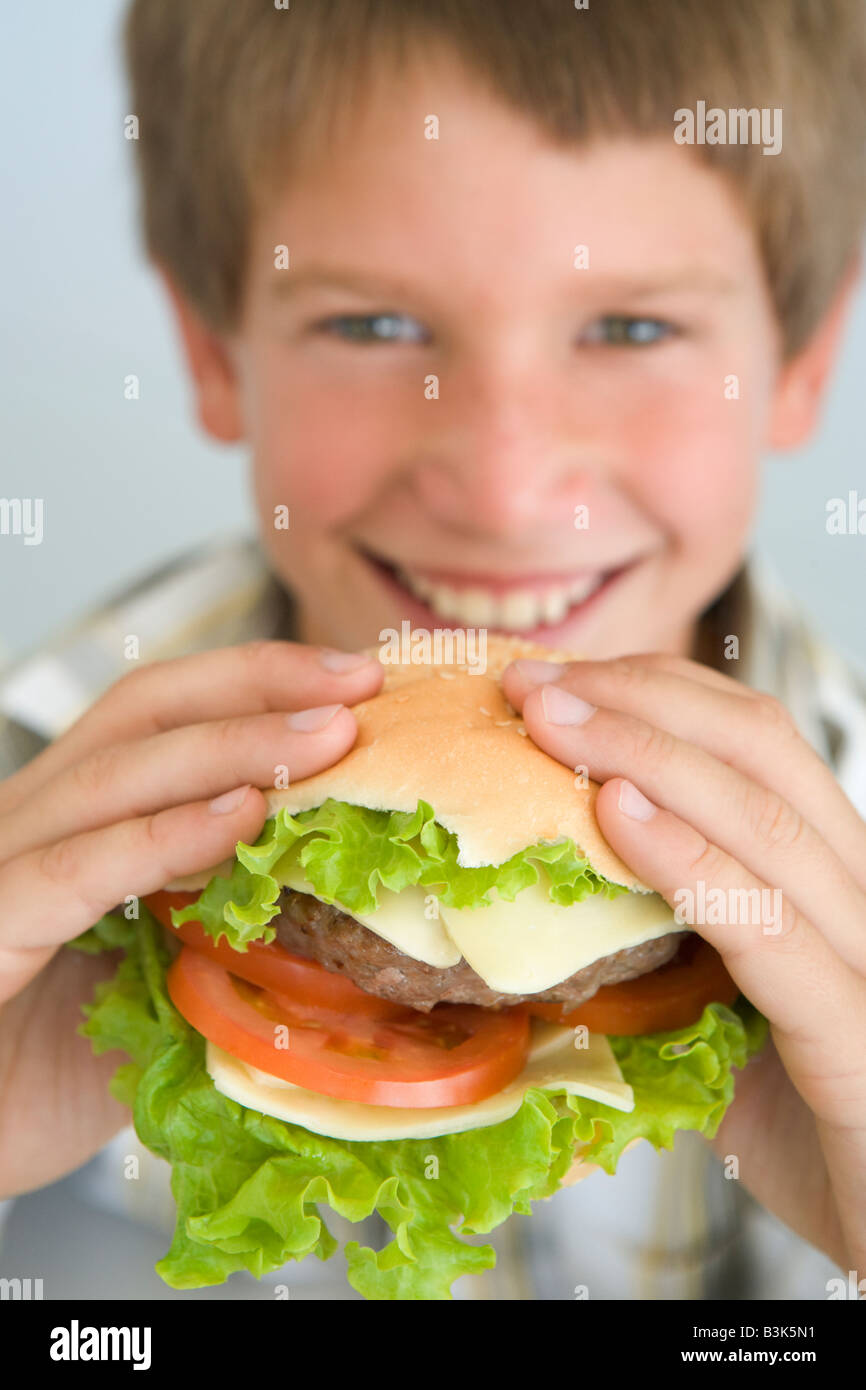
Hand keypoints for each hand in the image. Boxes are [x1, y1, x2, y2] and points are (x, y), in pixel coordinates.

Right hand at [0, 641, 382, 1195]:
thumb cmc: (51, 1074)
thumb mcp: (162, 986)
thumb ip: (227, 932)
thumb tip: (355, 909)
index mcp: (74, 816)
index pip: (163, 710)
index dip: (257, 680)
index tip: (357, 678)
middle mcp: (29, 821)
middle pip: (143, 712)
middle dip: (259, 689)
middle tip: (360, 686)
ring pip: (114, 776)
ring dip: (231, 749)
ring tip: (327, 738)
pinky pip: (72, 873)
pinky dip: (160, 839)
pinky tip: (237, 820)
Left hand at [502, 652, 865, 1274]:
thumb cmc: (802, 1118)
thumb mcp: (717, 1008)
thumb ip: (657, 946)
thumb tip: (538, 903)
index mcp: (825, 870)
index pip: (748, 737)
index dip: (650, 690)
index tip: (549, 678)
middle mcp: (857, 889)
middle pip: (756, 746)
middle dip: (634, 698)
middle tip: (527, 682)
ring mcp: (865, 952)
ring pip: (763, 817)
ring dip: (643, 753)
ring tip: (548, 720)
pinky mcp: (855, 1031)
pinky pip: (768, 926)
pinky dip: (688, 859)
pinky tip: (616, 818)